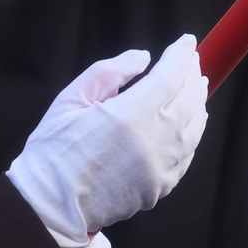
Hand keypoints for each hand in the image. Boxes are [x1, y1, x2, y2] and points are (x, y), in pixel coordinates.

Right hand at [7, 34, 208, 247]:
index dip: (181, 56)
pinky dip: (192, 132)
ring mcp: (162, 167)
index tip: (186, 42)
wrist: (50, 205)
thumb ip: (109, 72)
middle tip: (191, 60)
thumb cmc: (53, 149)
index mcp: (131, 115)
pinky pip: (187, 153)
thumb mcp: (71, 98)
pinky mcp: (161, 186)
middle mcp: (155, 140)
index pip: (170, 76)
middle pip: (188, 99)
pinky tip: (190, 122)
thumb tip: (143, 58)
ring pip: (194, 127)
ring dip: (197, 102)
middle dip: (191, 74)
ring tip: (196, 86)